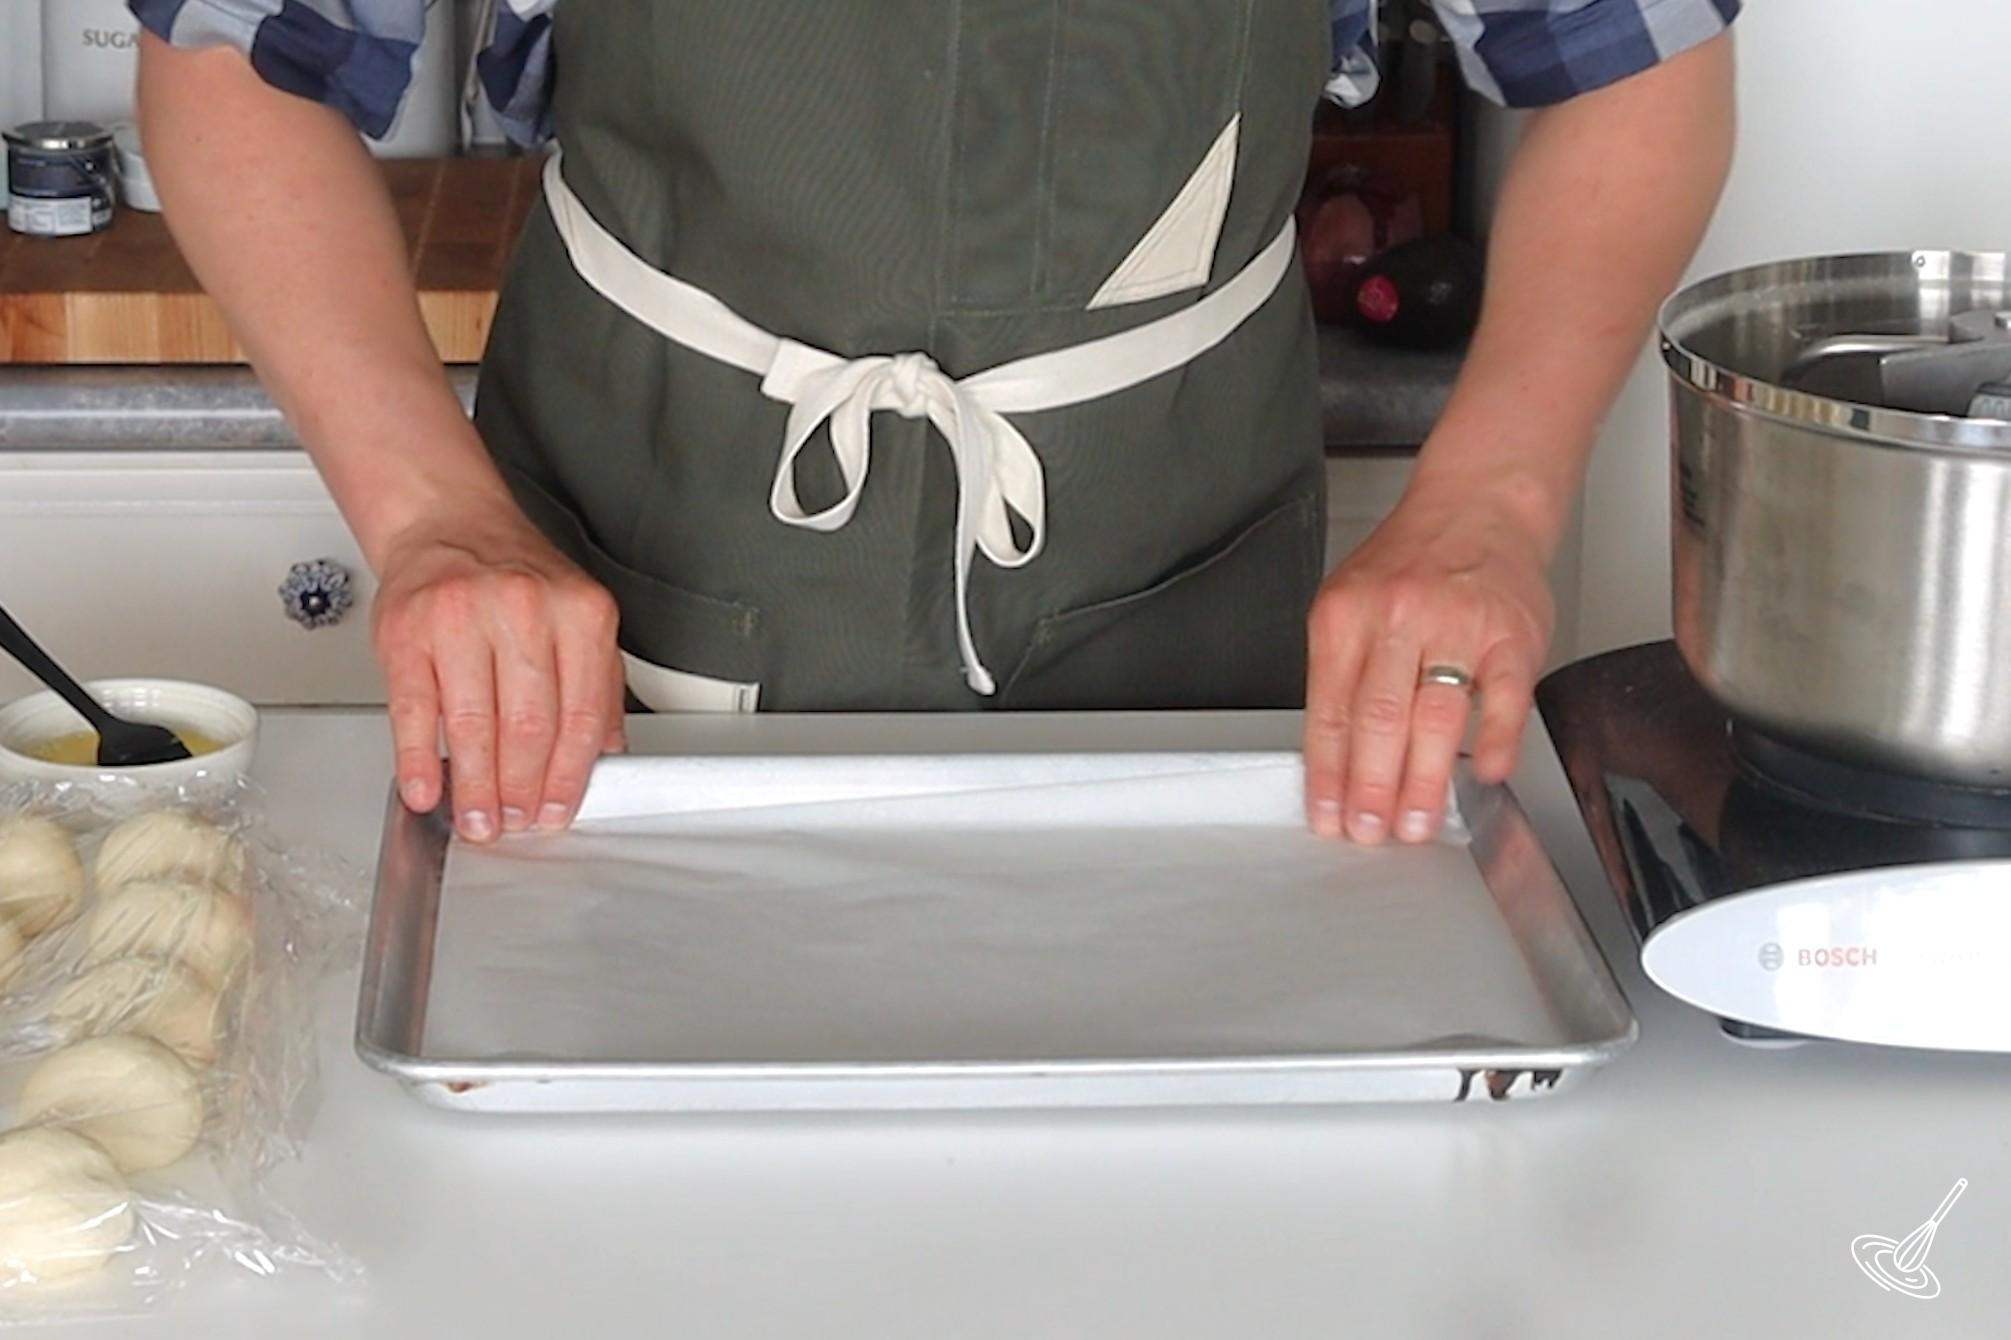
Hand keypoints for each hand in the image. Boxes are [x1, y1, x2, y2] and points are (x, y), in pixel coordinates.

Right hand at [371, 508, 624, 842]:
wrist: (448, 524)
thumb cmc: (513, 579)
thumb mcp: (577, 620)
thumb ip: (597, 686)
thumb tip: (604, 757)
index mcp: (580, 612)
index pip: (581, 715)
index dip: (567, 776)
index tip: (557, 810)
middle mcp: (524, 610)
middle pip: (529, 726)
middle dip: (522, 790)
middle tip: (516, 822)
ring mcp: (461, 619)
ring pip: (474, 725)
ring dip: (476, 788)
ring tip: (477, 819)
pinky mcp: (406, 632)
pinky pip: (414, 710)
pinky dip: (418, 761)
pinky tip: (425, 789)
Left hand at [1302, 486, 1554, 843]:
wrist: (1478, 506)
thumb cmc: (1411, 563)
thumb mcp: (1350, 603)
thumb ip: (1341, 673)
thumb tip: (1334, 760)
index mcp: (1345, 616)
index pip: (1329, 710)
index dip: (1328, 773)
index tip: (1328, 816)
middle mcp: (1396, 618)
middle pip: (1377, 718)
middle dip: (1371, 787)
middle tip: (1371, 831)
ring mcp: (1457, 626)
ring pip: (1434, 715)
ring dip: (1424, 779)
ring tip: (1418, 823)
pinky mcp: (1510, 633)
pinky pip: (1505, 696)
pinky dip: (1496, 740)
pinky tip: (1486, 775)